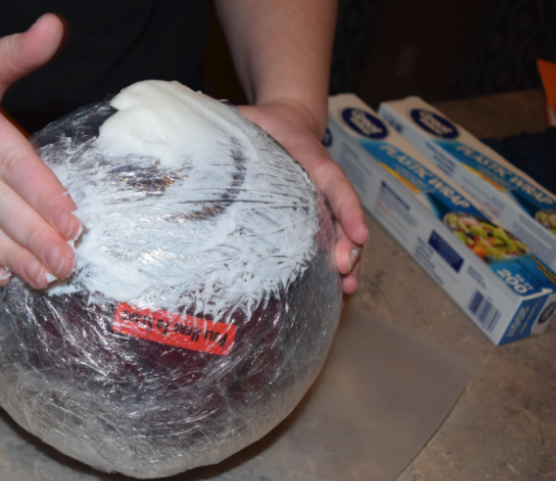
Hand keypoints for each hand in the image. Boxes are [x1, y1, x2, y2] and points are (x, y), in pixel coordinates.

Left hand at [239, 101, 367, 293]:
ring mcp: (322, 202)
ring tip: (348, 286)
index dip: (347, 208)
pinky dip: (335, 263)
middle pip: (342, 215)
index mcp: (312, 159)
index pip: (334, 183)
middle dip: (348, 244)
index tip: (359, 233)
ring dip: (347, 260)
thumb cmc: (265, 122)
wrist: (286, 120)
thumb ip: (228, 120)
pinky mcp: (315, 215)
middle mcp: (322, 184)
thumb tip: (196, 120)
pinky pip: (330, 239)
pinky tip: (339, 288)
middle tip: (345, 268)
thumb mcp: (247, 116)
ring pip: (340, 232)